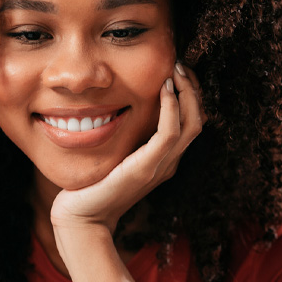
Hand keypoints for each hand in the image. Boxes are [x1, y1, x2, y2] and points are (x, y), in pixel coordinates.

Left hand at [49, 61, 204, 233]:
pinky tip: (165, 89)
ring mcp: (161, 167)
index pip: (190, 122)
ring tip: (177, 70)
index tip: (177, 71)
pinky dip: (172, 108)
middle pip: (198, 119)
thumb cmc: (93, 187)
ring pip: (192, 123)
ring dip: (188, 93)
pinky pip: (170, 133)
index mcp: (164, 159)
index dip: (190, 94)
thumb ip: (125, 137)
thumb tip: (122, 107)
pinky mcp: (146, 168)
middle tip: (180, 64)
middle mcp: (169, 162)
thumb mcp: (115, 155)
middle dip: (194, 88)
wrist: (83, 217)